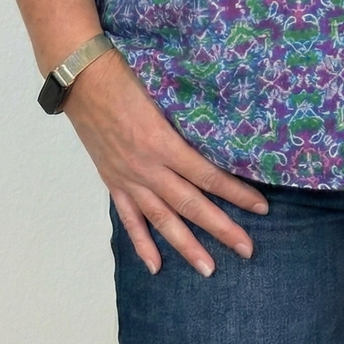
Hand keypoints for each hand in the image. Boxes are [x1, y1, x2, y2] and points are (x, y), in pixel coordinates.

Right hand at [63, 48, 268, 275]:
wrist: (83, 80)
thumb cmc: (128, 76)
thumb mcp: (164, 94)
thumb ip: (187, 119)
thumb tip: (220, 132)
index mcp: (163, 142)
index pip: (207, 175)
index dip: (236, 192)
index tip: (260, 207)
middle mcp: (148, 167)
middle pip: (190, 204)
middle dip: (221, 228)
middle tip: (247, 249)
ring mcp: (128, 179)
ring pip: (162, 219)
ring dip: (187, 246)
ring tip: (209, 268)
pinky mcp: (113, 182)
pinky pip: (129, 219)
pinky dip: (142, 243)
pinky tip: (156, 265)